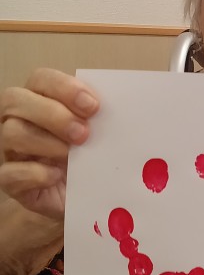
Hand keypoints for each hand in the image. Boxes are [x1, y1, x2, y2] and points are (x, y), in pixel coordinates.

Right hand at [0, 68, 98, 218]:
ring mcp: (9, 150)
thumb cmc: (90, 158)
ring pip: (10, 134)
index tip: (93, 106)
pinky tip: (57, 175)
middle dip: (52, 114)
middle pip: (14, 100)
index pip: (41, 79)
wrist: (88, 196)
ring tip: (72, 154)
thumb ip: (99, 117)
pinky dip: (35, 173)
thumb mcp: (98, 134)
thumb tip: (120, 107)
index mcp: (39, 100)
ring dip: (45, 142)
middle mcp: (17, 120)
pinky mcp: (11, 181)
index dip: (64, 88)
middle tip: (84, 133)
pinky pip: (9, 174)